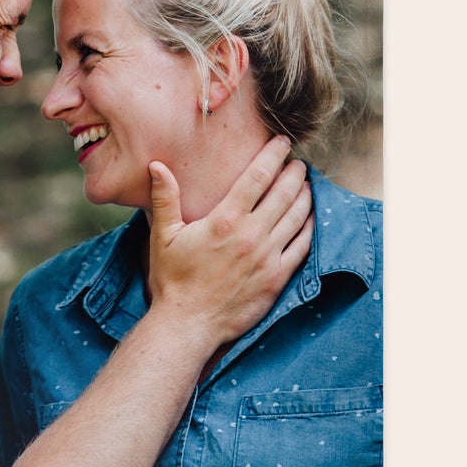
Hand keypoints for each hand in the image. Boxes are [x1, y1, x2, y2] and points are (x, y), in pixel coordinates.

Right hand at [147, 135, 312, 344]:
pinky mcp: (277, 278)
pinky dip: (310, 227)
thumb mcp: (163, 235)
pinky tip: (310, 217)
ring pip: (298, 217)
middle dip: (294, 173)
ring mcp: (268, 257)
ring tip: (307, 183)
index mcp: (224, 220)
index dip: (272, 156)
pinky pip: (302, 246)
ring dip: (305, 196)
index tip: (282, 143)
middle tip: (298, 161)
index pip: (257, 178)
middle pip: (284, 193)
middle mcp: (251, 235)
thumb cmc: (173, 279)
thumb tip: (157, 166)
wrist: (188, 324)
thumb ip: (165, 198)